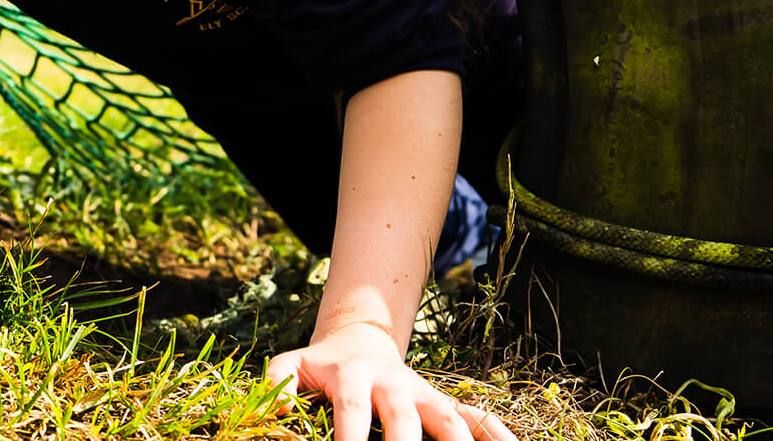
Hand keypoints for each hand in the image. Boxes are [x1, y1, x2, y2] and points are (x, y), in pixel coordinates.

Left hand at [266, 323, 516, 440]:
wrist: (359, 340)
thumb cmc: (320, 366)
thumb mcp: (291, 365)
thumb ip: (278, 383)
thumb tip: (275, 413)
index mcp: (352, 376)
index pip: (351, 409)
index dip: (350, 438)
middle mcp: (394, 383)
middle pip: (405, 418)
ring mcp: (424, 394)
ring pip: (449, 419)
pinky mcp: (445, 403)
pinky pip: (478, 419)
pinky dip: (497, 434)